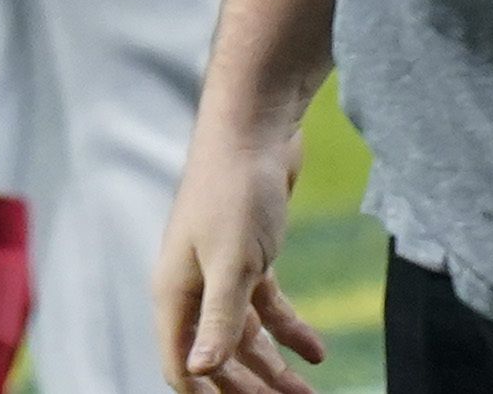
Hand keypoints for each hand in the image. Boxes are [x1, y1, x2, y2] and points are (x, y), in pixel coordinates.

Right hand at [157, 109, 323, 393]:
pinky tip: (317, 351)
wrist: (255, 125)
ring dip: (273, 367)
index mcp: (175, 292)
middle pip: (216, 355)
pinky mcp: (249, 256)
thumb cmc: (234, 189)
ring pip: (244, 335)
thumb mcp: (232, 262)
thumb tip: (200, 370)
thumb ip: (218, 319)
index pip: (181, 363)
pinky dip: (290, 330)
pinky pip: (266, 306)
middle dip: (248, 388)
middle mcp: (192, 286)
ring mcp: (221, 271)